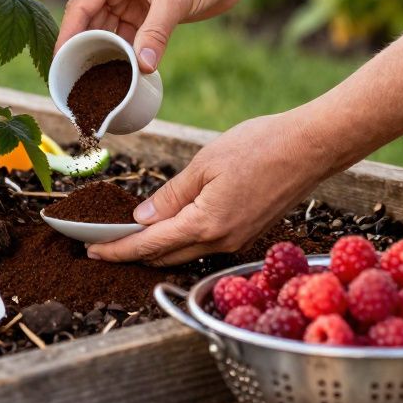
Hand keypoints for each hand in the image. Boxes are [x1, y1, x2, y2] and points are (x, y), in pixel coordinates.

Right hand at [55, 0, 253, 71]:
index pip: (81, 6)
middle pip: (89, 21)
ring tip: (94, 82)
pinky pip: (127, 35)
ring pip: (107, 30)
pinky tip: (119, 73)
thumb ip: (155, 33)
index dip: (67, 36)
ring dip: (104, 54)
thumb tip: (140, 68)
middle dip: (83, 49)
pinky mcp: (146, 10)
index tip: (59, 64)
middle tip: (74, 80)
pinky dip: (124, 53)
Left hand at [87, 108, 335, 265]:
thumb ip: (170, 196)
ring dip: (154, 248)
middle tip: (101, 243)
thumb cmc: (261, 146)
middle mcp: (220, 242)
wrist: (311, 147)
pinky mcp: (246, 233)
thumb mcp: (204, 164)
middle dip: (130, 253)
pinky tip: (166, 225)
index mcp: (205, 224)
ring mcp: (236, 241)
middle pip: (164, 256)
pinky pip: (203, 244)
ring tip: (127, 236)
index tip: (90, 249)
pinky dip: (178, 239)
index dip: (116, 249)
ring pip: (184, 252)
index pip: (148, 245)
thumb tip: (141, 219)